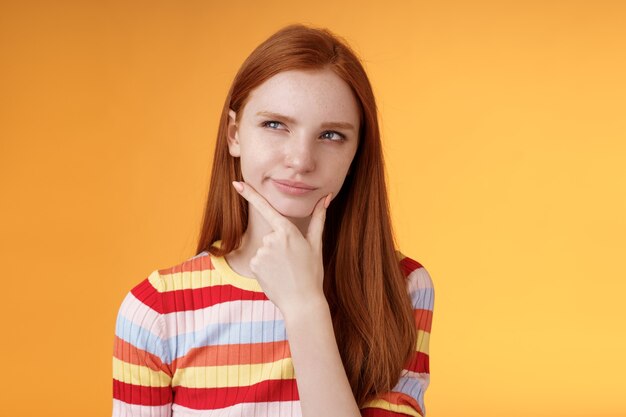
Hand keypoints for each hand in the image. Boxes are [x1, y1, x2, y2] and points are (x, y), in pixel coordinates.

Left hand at [231, 180, 331, 315]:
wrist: (302, 302)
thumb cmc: (312, 272)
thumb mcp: (316, 244)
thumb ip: (318, 218)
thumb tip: (326, 197)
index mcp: (287, 231)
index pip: (266, 208)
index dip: (250, 194)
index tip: (236, 183)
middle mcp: (271, 239)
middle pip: (271, 235)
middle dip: (280, 245)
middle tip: (293, 261)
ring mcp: (261, 252)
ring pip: (264, 248)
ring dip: (273, 257)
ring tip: (286, 270)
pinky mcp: (253, 265)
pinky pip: (258, 260)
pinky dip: (265, 267)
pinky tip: (276, 275)